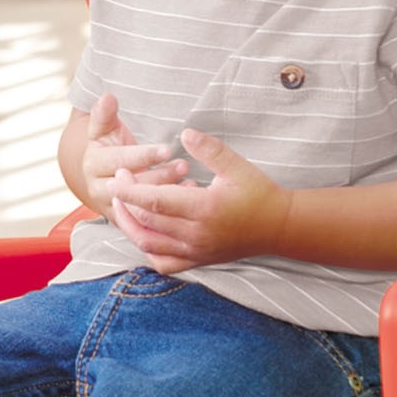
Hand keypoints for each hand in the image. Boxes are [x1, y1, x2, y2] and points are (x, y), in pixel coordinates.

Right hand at [79, 93, 186, 216]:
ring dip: (166, 192)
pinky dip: (167, 210)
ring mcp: (112, 207)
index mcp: (93, 164)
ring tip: (188, 178)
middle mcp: (99, 189)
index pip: (120, 160)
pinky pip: (147, 219)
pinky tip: (186, 198)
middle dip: (159, 176)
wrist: (101, 176)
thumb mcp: (104, 130)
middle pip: (132, 185)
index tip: (167, 149)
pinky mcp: (125, 222)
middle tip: (184, 165)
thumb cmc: (109, 147)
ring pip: (140, 204)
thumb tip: (107, 96)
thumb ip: (105, 114)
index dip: (144, 155)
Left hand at [110, 127, 290, 273]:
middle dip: (126, 202)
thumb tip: (184, 133)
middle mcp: (196, 234)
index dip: (131, 190)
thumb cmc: (258, 193)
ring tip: (121, 206)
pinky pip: (163, 263)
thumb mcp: (237, 166)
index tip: (118, 175)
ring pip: (149, 245)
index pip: (155, 202)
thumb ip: (209, 149)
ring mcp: (196, 251)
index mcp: (204, 208)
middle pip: (147, 222)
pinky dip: (147, 250)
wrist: (278, 227)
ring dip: (129, 226)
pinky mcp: (198, 261)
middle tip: (120, 181)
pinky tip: (142, 232)